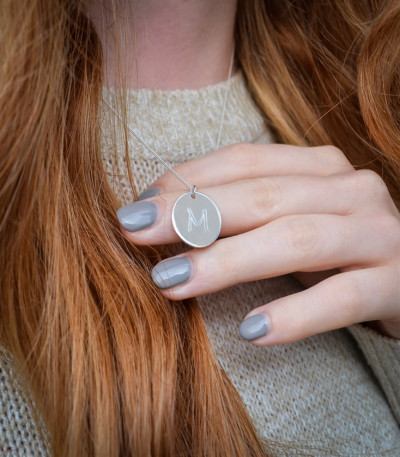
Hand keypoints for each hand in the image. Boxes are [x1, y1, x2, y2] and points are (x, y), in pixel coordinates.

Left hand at [118, 143, 399, 344]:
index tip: (137, 205)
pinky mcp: (397, 284)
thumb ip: (241, 210)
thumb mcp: (288, 219)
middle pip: (263, 196)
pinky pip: (342, 297)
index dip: (188, 179)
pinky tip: (251, 332)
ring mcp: (377, 234)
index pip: (244, 161)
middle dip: (193, 213)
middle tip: (133, 230)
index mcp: (320, 167)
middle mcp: (351, 190)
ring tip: (172, 281)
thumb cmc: (334, 248)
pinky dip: (295, 314)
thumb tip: (163, 211)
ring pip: (296, 240)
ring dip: (228, 261)